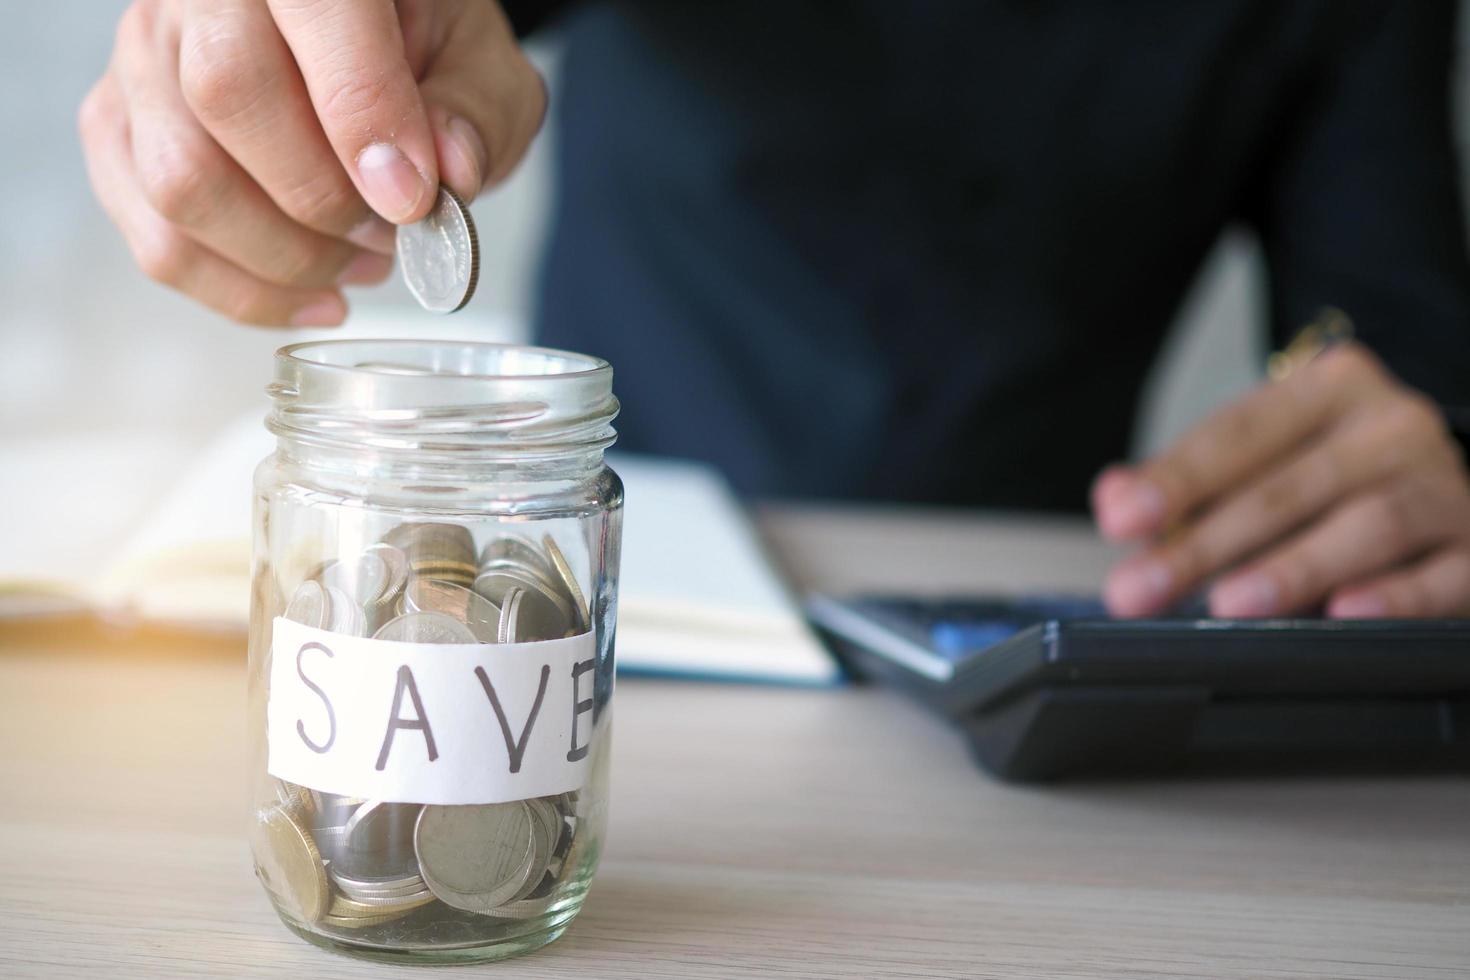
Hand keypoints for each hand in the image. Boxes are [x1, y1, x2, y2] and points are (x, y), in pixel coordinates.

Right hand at [80, 0, 544, 325]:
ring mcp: (143, 59)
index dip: (364, 119)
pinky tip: (312, 293)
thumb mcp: (479, 61)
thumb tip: (448, 173)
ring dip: (286, 257)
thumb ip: (476, 108)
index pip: (313, 15)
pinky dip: (245, 291)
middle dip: (323, 200)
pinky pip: (158, 240)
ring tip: (360, 263)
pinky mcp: (118, 131)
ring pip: (181, 181)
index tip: (412, 200)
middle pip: (227, 95)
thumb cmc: (415, 48)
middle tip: (388, 233)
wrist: (356, 45)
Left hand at [1093, 343, 1469, 617]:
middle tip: (1142, 588)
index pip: (1239, 434)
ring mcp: (1446, 485)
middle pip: (1290, 486)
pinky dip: (1396, 596)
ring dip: (1292, 566)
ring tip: (1229, 604)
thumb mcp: (1258, 463)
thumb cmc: (1333, 481)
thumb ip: (1184, 484)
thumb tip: (1115, 497)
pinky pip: (1443, 574)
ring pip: (1368, 523)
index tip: (1118, 519)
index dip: (1175, 479)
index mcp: (1330, 389)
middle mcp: (1394, 425)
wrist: (1446, 492)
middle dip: (1205, 542)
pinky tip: (1345, 613)